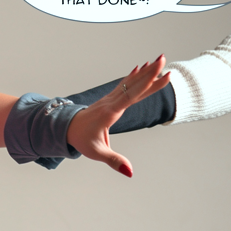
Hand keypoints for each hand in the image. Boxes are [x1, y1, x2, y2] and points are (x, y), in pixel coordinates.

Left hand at [66, 57, 169, 176]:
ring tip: (158, 59)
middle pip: (133, 85)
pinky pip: (124, 85)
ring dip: (145, 71)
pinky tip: (141, 67)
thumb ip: (114, 161)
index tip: (160, 76)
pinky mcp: (109, 99)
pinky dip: (134, 76)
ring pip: (130, 83)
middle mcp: (110, 102)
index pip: (131, 96)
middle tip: (164, 58)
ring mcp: (110, 99)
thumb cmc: (82, 140)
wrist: (67, 129)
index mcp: (110, 113)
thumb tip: (130, 172)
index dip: (146, 85)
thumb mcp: (97, 153)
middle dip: (149, 72)